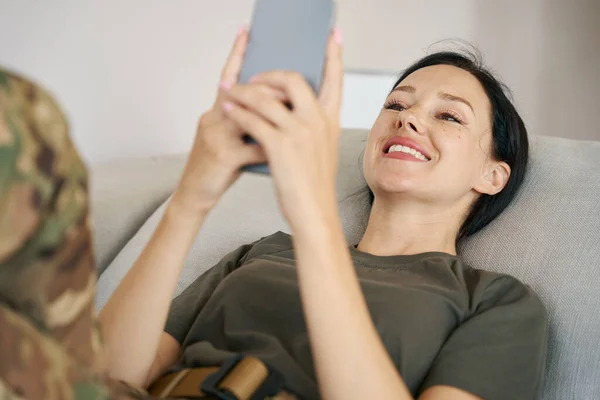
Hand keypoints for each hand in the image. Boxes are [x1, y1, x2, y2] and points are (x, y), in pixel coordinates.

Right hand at [171, 27, 284, 215]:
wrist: (194, 196)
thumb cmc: (216, 167)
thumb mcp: (228, 138)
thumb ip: (245, 121)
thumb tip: (273, 108)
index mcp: (216, 112)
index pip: (228, 77)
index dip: (236, 54)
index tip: (246, 33)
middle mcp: (213, 118)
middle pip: (244, 93)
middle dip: (269, 89)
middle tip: (290, 86)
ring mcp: (217, 136)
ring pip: (251, 116)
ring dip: (274, 115)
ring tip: (292, 115)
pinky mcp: (224, 156)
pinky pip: (255, 147)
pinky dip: (272, 148)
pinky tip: (282, 154)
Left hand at [221, 29, 343, 230]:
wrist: (314, 213)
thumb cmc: (314, 184)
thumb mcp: (322, 149)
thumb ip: (312, 125)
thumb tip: (291, 106)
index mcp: (330, 121)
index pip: (336, 79)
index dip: (334, 54)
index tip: (333, 34)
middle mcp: (317, 121)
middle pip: (292, 79)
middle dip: (268, 74)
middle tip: (254, 80)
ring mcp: (299, 133)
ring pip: (265, 97)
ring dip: (243, 91)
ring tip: (230, 93)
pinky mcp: (280, 146)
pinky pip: (252, 119)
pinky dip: (237, 112)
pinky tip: (229, 111)